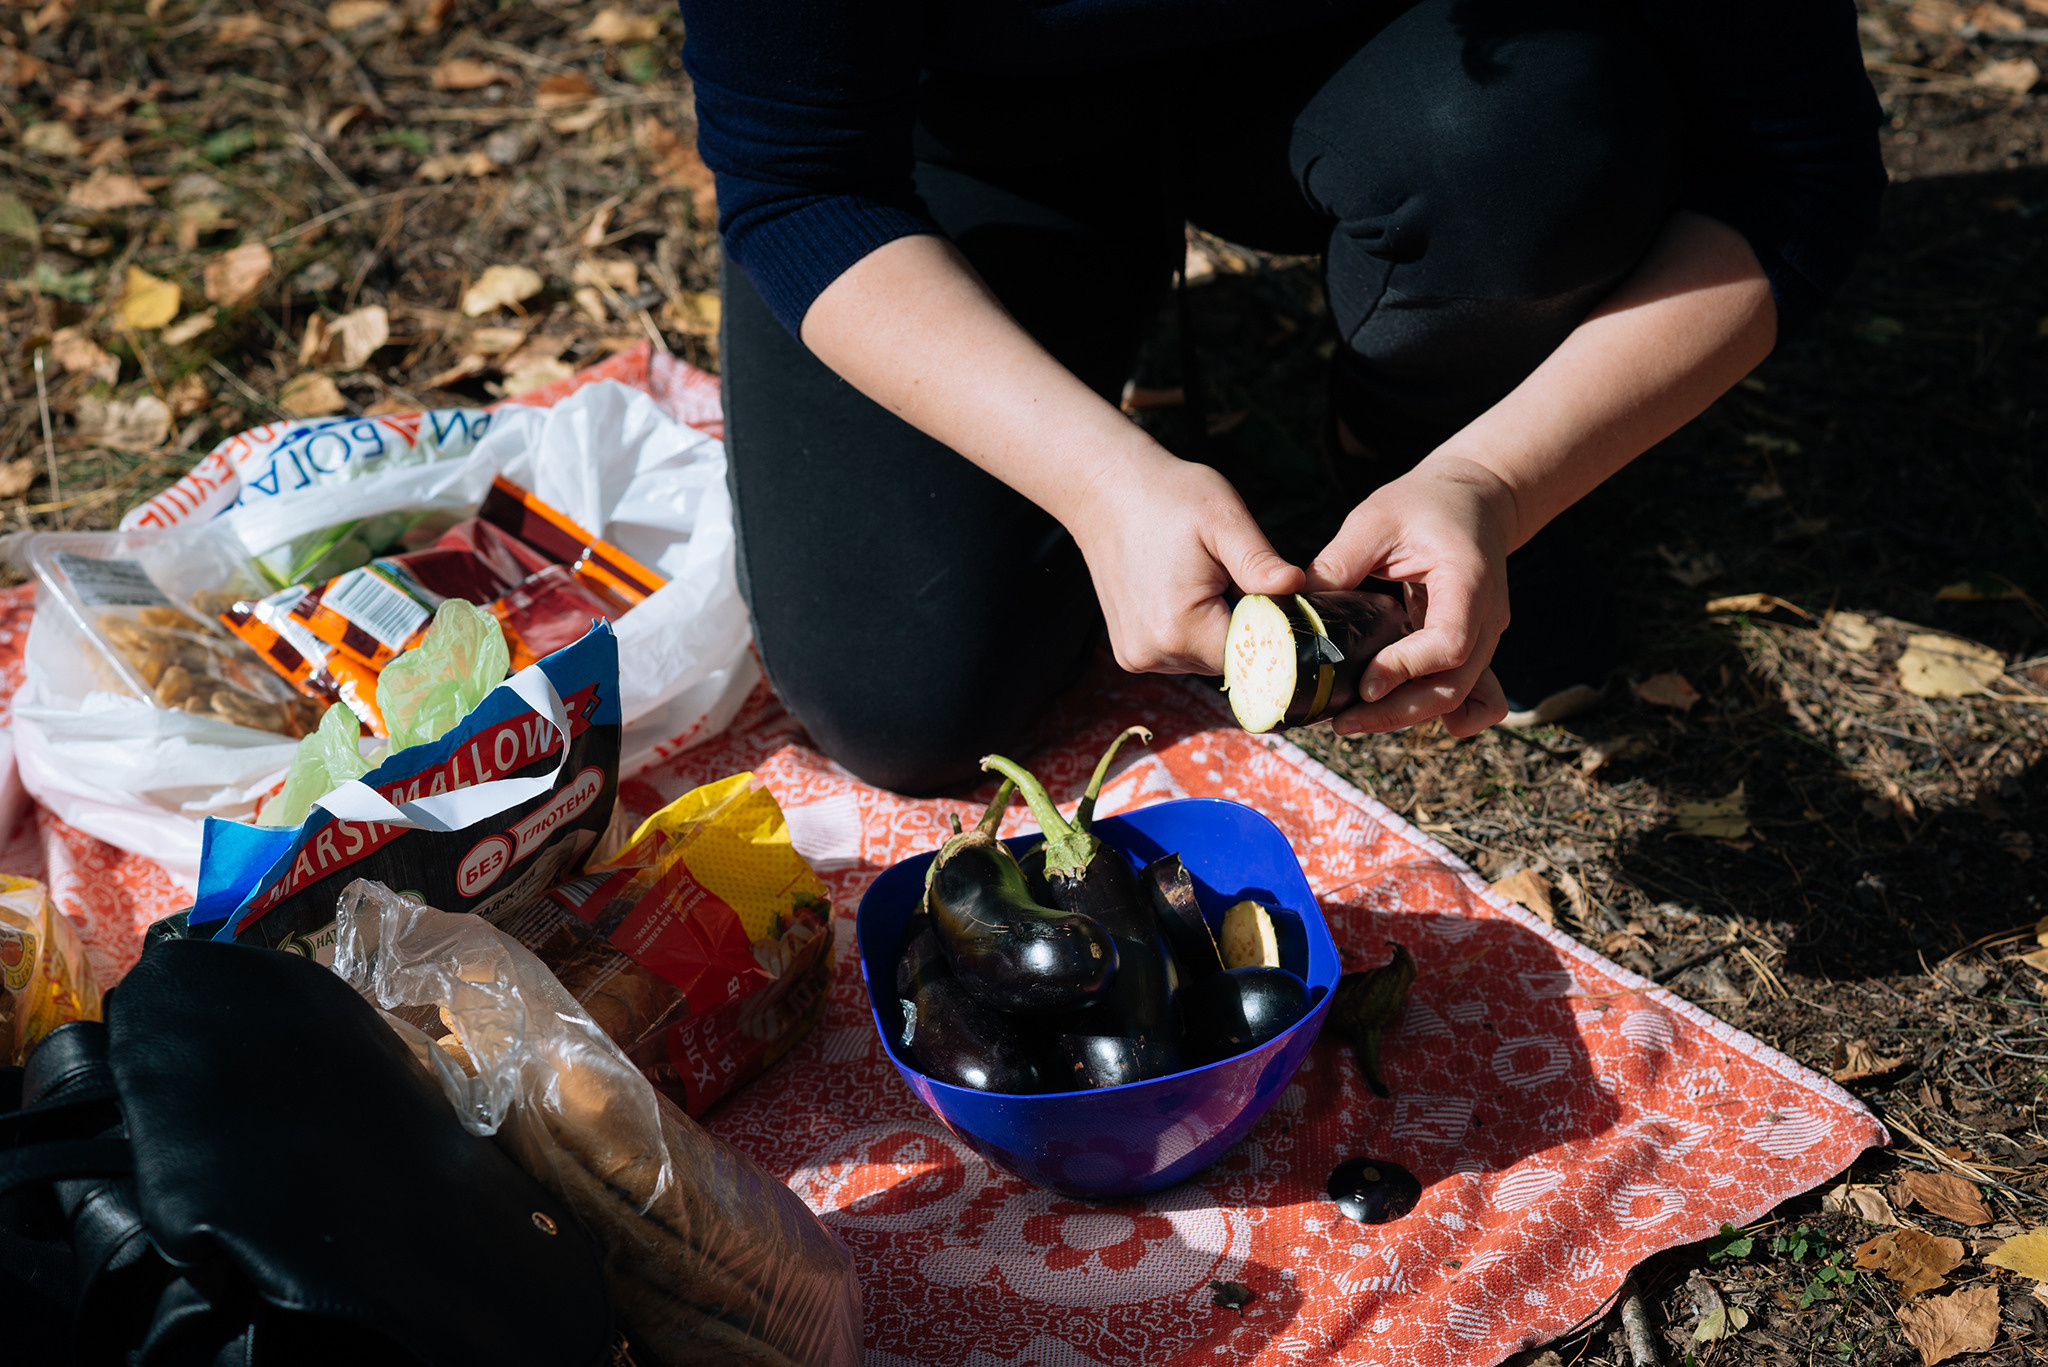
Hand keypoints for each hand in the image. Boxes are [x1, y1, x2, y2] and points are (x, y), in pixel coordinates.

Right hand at [1064, 447, 1303, 674]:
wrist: (1106, 493)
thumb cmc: (1167, 498)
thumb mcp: (1222, 519)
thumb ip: (1258, 561)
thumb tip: (1296, 587)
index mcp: (1180, 628)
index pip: (1252, 651)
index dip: (1268, 623)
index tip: (1262, 587)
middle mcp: (1155, 653)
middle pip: (1229, 658)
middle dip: (1241, 623)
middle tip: (1228, 575)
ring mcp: (1138, 657)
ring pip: (1206, 658)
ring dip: (1216, 627)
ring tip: (1199, 579)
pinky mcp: (1131, 654)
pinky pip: (1181, 653)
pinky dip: (1192, 629)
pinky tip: (1179, 591)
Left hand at [1305, 453, 1518, 737]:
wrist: (1476, 498)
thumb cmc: (1424, 503)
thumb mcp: (1375, 519)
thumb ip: (1339, 563)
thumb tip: (1293, 609)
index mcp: (1468, 581)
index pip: (1449, 642)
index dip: (1406, 669)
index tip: (1364, 684)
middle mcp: (1487, 618)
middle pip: (1454, 685)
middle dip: (1397, 712)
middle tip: (1341, 723)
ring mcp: (1485, 637)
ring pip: (1457, 697)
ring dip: (1406, 717)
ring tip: (1350, 723)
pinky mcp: (1473, 648)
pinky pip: (1471, 696)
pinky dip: (1441, 715)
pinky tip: (1397, 717)